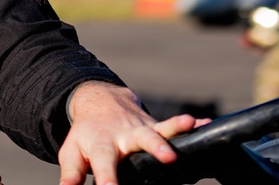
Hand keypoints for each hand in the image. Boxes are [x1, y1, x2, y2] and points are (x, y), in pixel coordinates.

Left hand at [57, 82, 207, 184]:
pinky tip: (206, 123)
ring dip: (176, 126)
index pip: (106, 167)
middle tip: (168, 157)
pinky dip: (191, 124)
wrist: (100, 101)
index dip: (109, 180)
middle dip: (155, 147)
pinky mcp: (155, 126)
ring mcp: (143, 128)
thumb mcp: (72, 152)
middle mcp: (126, 135)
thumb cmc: (86, 135)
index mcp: (103, 145)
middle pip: (141, 140)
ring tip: (192, 122)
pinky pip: (174, 125)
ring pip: (161, 127)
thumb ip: (72, 174)